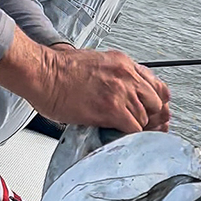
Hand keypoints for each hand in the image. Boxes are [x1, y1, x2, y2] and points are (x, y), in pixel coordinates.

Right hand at [0, 30, 170, 133]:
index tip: (155, 112)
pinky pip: (133, 129)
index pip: (157, 85)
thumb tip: (122, 92)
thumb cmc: (59, 69)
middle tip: (143, 127)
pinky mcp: (111, 109)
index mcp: (123, 64)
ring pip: (146, 118)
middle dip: (152, 117)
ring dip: (138, 129)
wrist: (43, 72)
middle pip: (156, 103)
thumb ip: (114, 75)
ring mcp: (121, 92)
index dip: (158, 102)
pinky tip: (122, 138)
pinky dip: (130, 137)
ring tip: (128, 135)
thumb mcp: (96, 62)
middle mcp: (126, 76)